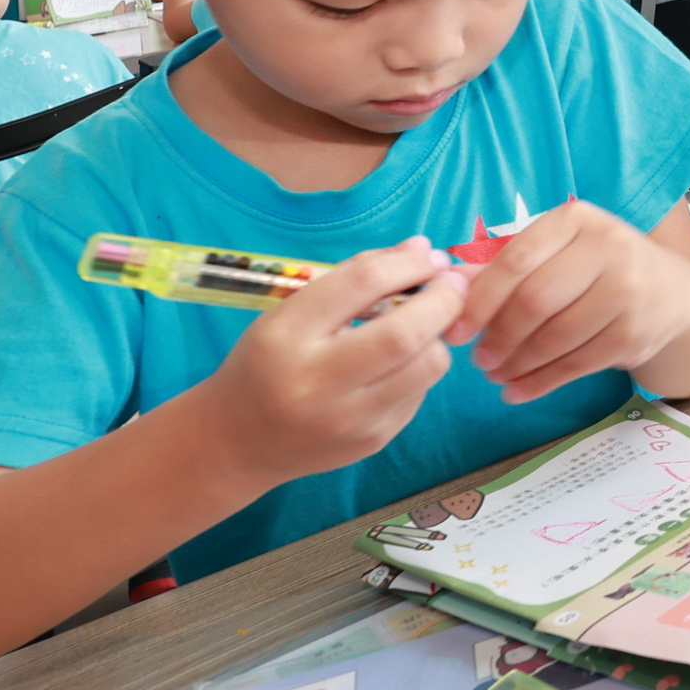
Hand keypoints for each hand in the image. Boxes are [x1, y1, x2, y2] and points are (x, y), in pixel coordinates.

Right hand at [196, 242, 464, 487]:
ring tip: (423, 324)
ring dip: (437, 335)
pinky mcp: (373, 440)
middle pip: (405, 333)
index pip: (362, 284)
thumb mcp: (291, 312)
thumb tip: (422, 248)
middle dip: (443, 299)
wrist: (238, 442)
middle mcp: (316, 381)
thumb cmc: (266, 362)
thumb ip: (355, 277)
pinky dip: (420, 367)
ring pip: (427, 366)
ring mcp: (348, 419)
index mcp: (286, 335)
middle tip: (451, 283)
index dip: (408, 263)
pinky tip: (398, 363)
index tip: (429, 255)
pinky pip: (419, 392)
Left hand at [451, 201, 689, 402]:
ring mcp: (626, 292)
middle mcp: (608, 248)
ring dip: (517, 364)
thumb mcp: (556, 253)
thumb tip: (446, 286)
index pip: (516, 260)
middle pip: (535, 301)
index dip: (481, 300)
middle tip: (479, 360)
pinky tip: (518, 391)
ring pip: (555, 338)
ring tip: (496, 375)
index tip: (456, 330)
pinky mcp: (635, 334)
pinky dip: (541, 383)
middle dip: (499, 337)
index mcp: (577, 220)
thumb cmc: (598, 268)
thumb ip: (503, 267)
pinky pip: (576, 365)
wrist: (674, 294)